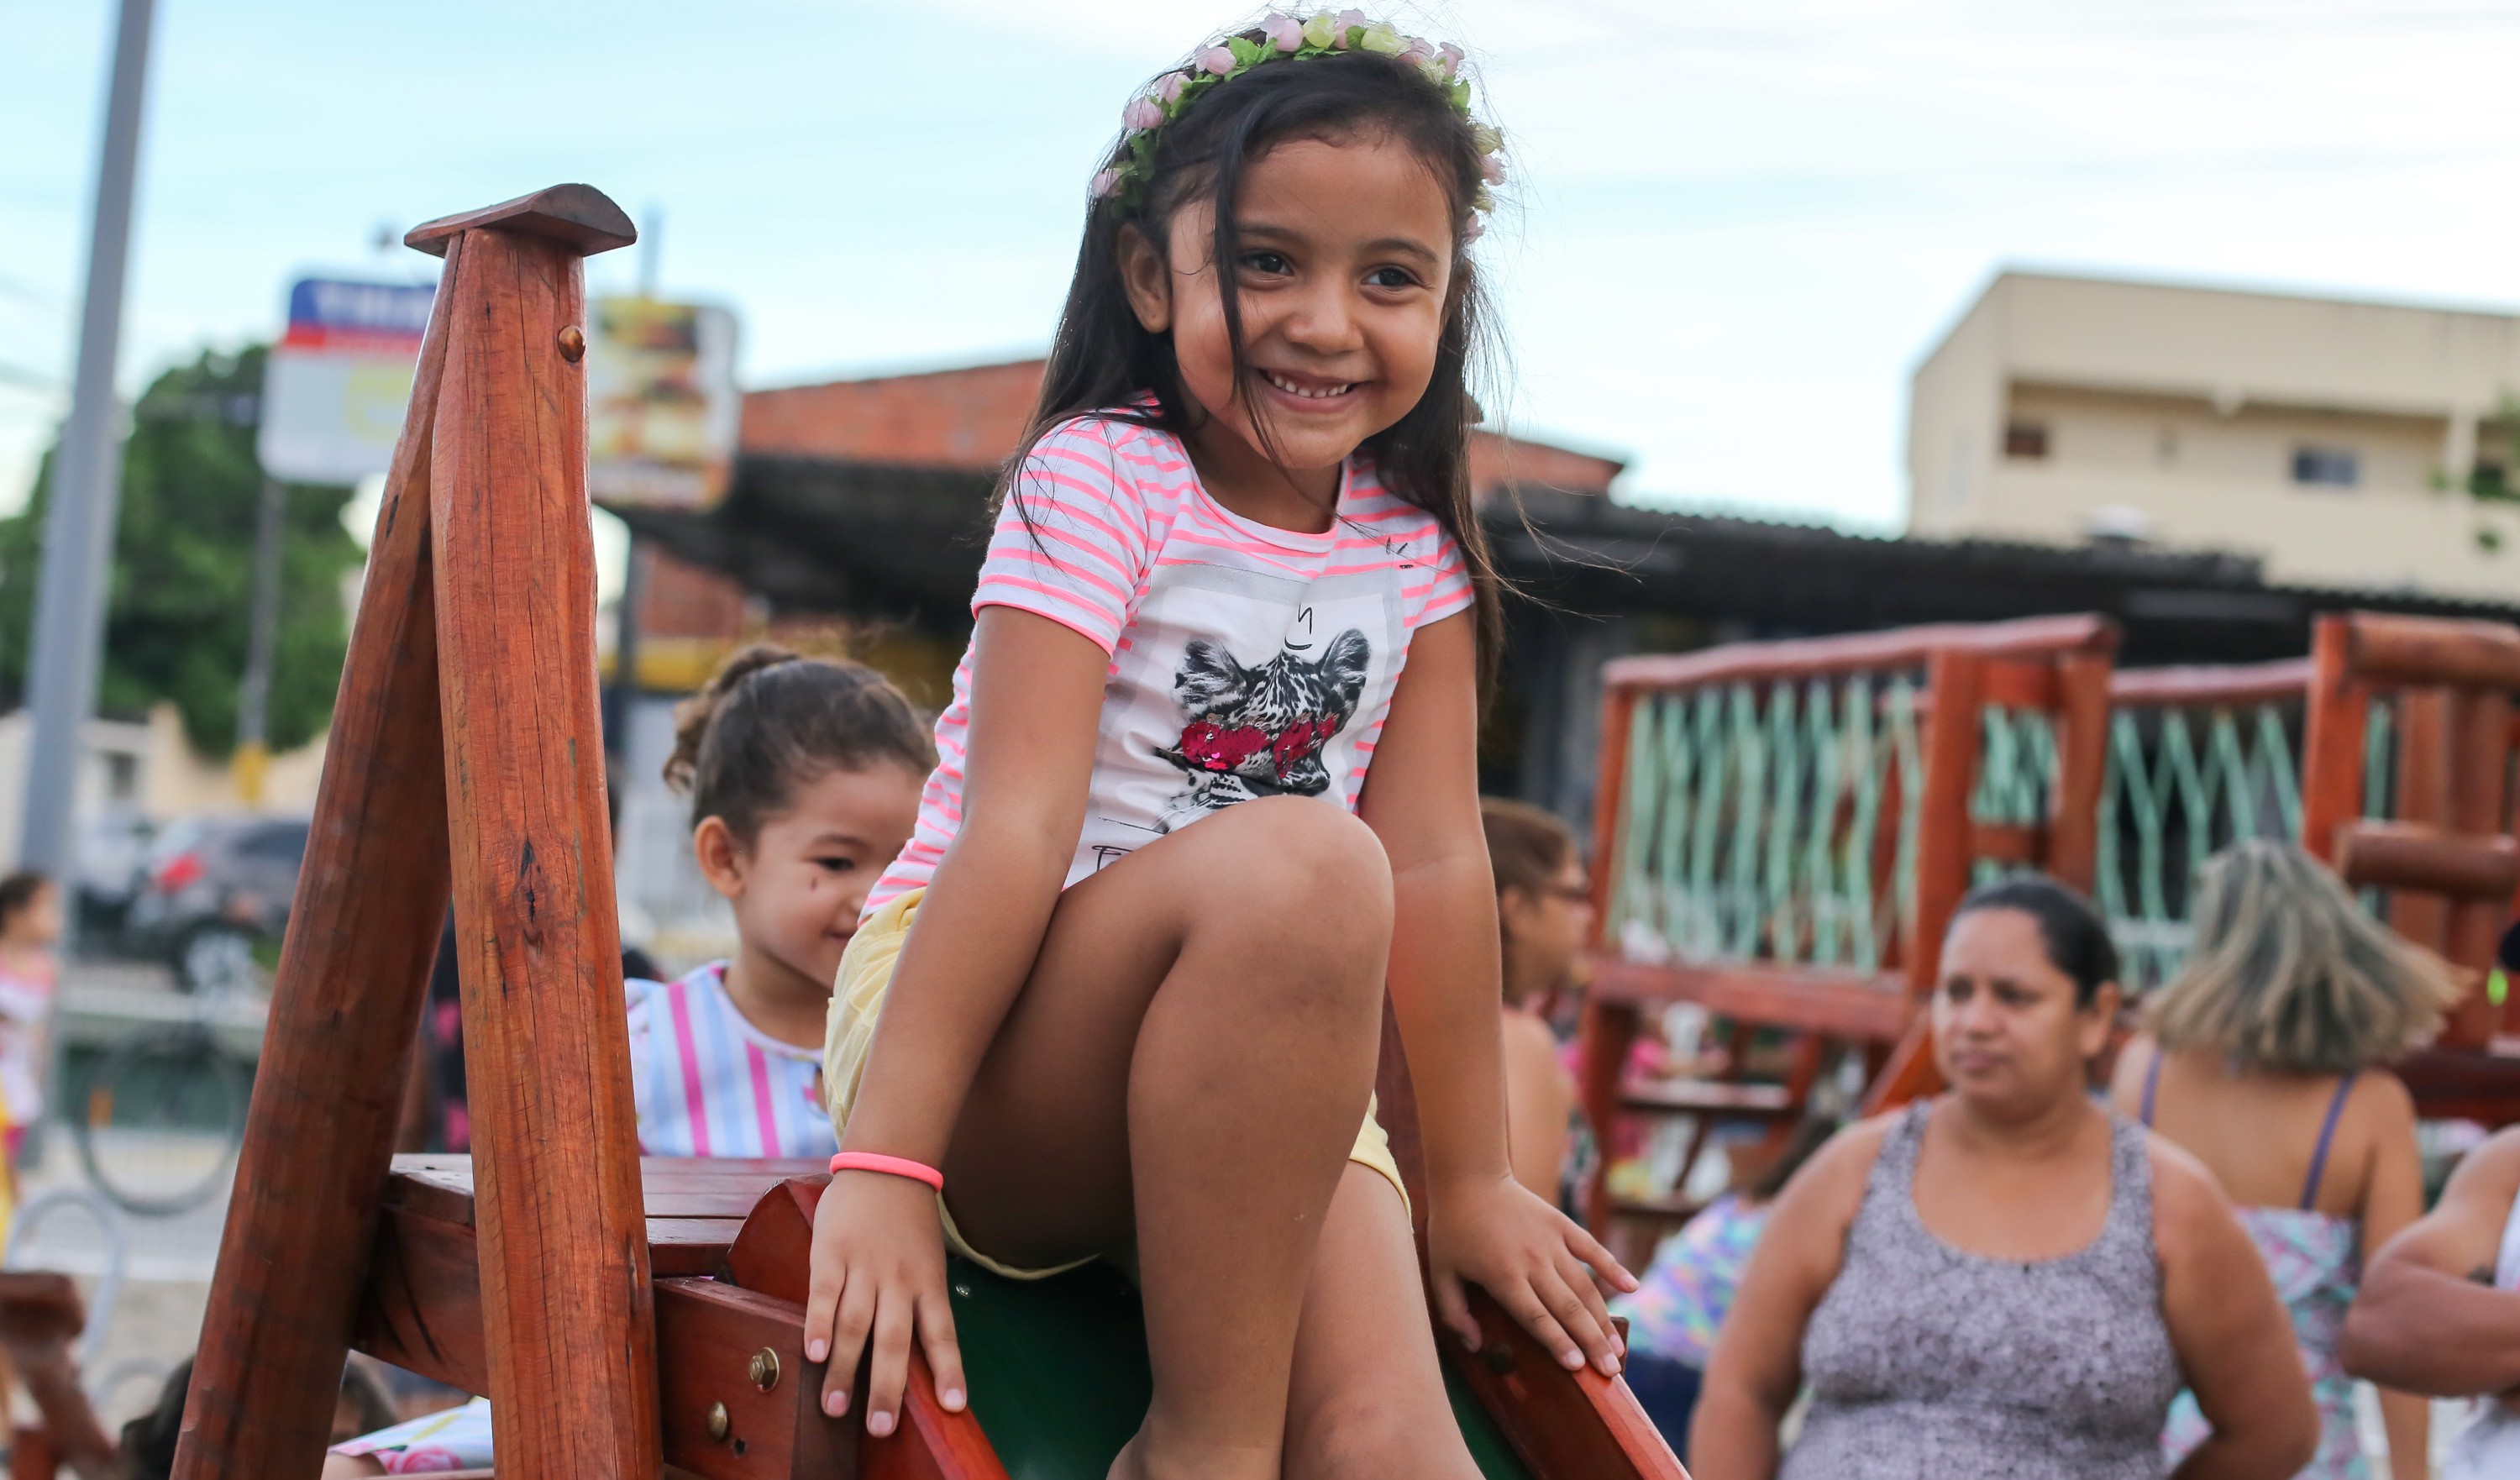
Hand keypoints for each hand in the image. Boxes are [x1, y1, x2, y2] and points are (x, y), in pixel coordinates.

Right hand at [801, 1169, 969, 1434]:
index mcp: (928, 1282)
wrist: (886, 1165)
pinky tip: (815, 1354)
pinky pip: (825, 1294)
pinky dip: (819, 1325)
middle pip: (895, 1339)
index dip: (948, 1370)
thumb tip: (922, 1360)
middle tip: (880, 1428)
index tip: (952, 1407)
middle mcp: (899, 1278)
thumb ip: (920, 1305)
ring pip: (856, 1324)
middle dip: (888, 1388)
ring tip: (835, 1408)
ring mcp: (864, 1265)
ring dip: (846, 1369)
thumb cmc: (908, 1226)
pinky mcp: (831, 1253)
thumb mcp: (928, 1262)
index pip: (942, 1333)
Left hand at [1425, 1172, 1635, 1375]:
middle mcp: (1533, 1261)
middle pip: (1568, 1308)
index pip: (1536, 1318)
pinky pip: (1592, 1248)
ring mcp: (1551, 1242)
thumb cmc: (1452, 1229)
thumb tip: (1475, 1345)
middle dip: (1591, 1342)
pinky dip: (1612, 1267)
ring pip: (1584, 1286)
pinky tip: (1632, 1287)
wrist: (1470, 1177)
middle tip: (1609, 1372)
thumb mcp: (1441, 1272)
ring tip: (1618, 1347)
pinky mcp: (1561, 1225)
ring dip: (1602, 1319)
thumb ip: (1454, 1312)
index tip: (1577, 1367)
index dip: (1558, 1343)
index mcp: (1504, 1276)